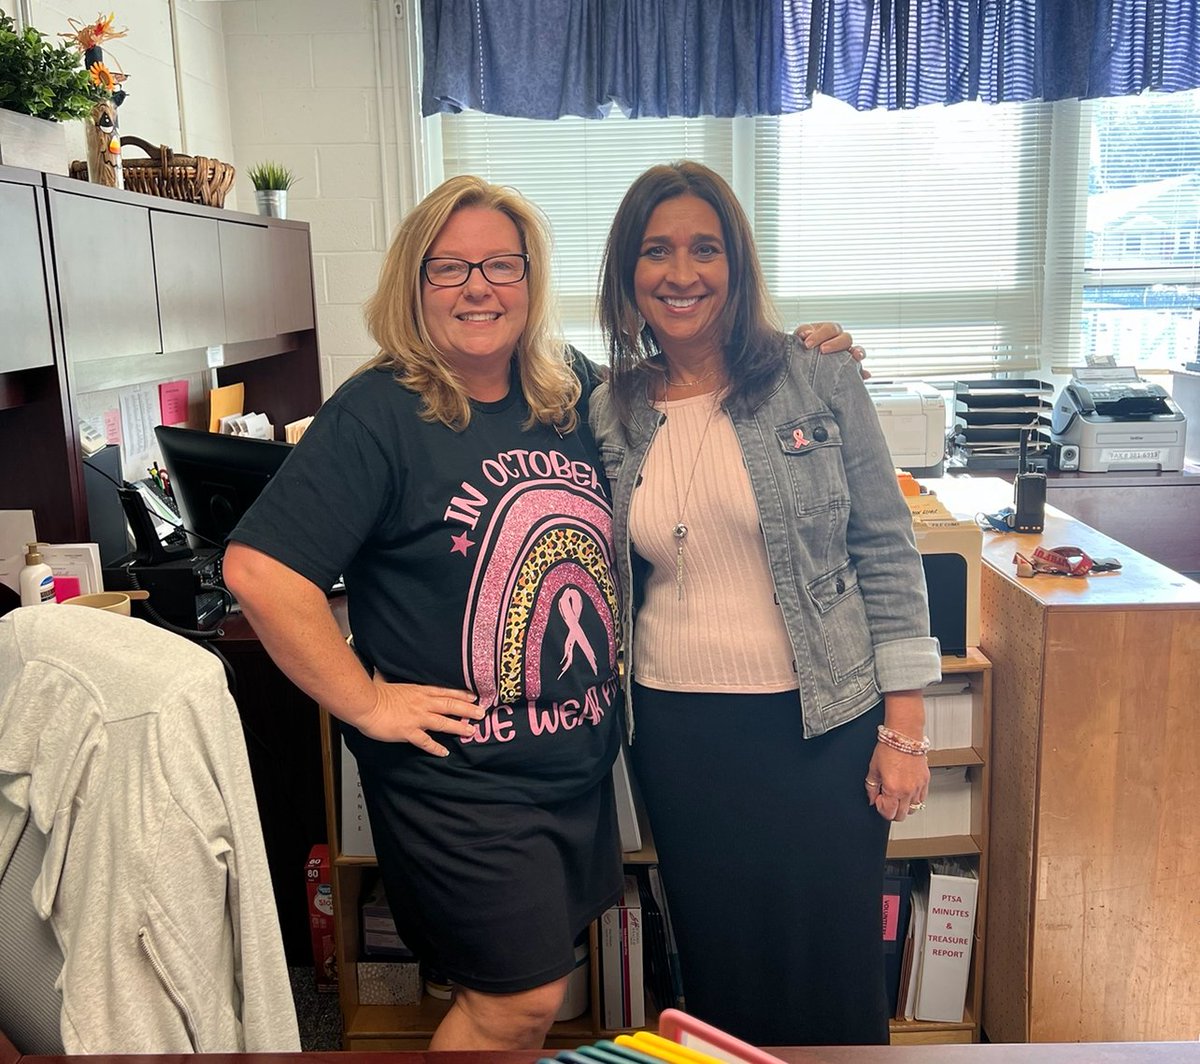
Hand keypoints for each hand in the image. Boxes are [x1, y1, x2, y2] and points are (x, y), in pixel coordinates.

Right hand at [355, 673, 483, 755]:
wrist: (365, 704)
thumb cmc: (373, 692)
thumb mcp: (386, 679)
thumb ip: (389, 676)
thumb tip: (382, 668)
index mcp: (418, 691)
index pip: (445, 691)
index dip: (461, 694)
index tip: (474, 696)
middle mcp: (422, 703)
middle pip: (450, 705)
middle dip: (467, 709)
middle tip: (481, 713)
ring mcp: (417, 718)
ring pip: (443, 722)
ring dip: (458, 727)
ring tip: (471, 731)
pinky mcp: (409, 731)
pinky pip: (426, 742)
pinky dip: (436, 748)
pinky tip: (444, 752)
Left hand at [794, 322, 868, 378]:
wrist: (800, 362)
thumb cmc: (802, 346)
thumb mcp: (800, 337)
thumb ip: (803, 332)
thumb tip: (806, 334)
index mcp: (829, 331)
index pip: (830, 329)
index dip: (819, 335)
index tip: (807, 344)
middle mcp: (840, 341)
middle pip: (846, 338)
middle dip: (835, 343)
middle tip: (823, 350)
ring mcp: (846, 354)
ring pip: (857, 350)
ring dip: (858, 352)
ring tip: (856, 357)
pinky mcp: (849, 368)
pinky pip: (859, 369)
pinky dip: (863, 372)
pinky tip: (865, 375)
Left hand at [864, 745, 929, 821]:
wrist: (904, 735)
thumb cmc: (889, 748)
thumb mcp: (873, 768)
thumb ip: (871, 787)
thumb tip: (871, 798)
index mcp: (893, 789)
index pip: (888, 814)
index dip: (881, 808)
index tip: (878, 799)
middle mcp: (908, 791)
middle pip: (901, 815)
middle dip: (891, 810)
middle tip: (886, 798)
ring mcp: (918, 787)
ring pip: (913, 809)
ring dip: (903, 806)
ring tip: (897, 793)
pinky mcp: (925, 781)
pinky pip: (922, 799)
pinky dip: (914, 799)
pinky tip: (907, 789)